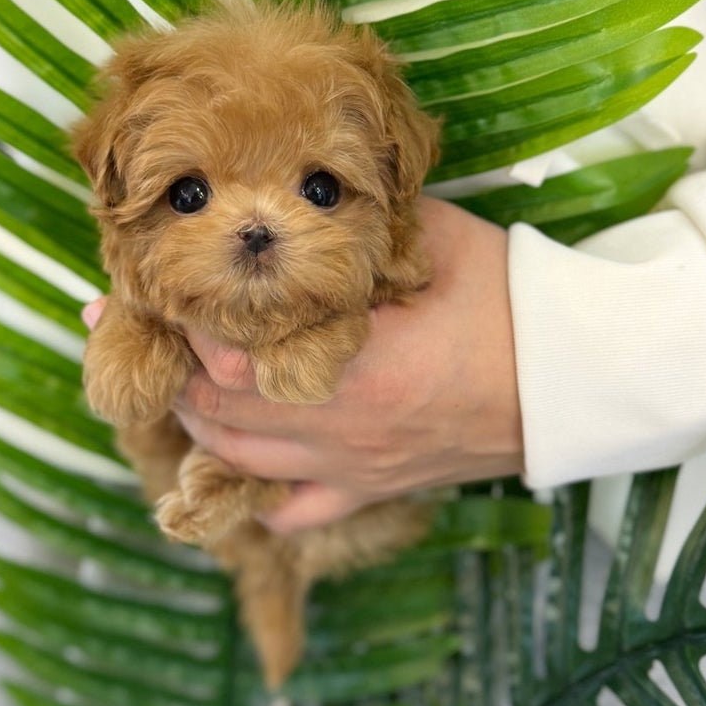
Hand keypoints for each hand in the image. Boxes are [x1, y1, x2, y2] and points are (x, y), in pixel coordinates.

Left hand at [81, 198, 523, 532]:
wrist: (578, 376)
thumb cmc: (511, 298)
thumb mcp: (434, 240)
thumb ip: (360, 224)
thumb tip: (291, 195)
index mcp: (354, 366)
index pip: (231, 356)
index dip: (183, 323)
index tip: (149, 286)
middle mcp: (341, 430)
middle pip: (218, 411)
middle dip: (170, 365)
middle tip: (127, 324)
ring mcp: (354, 468)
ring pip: (239, 460)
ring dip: (196, 420)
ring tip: (166, 376)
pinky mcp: (375, 489)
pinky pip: (293, 510)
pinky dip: (253, 491)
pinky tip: (233, 460)